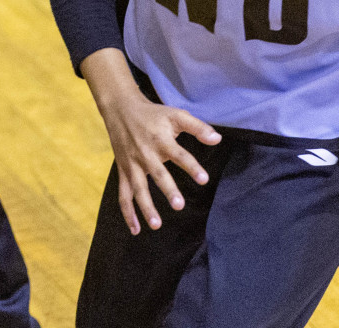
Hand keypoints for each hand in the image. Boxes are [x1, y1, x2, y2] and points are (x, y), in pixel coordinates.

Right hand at [97, 90, 220, 233]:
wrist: (120, 109)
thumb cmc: (153, 114)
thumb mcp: (176, 115)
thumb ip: (197, 127)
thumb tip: (217, 139)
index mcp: (160, 140)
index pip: (178, 154)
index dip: (191, 166)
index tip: (204, 179)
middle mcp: (145, 153)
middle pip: (157, 173)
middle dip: (167, 189)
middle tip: (179, 205)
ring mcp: (132, 164)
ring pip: (138, 188)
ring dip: (145, 207)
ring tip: (156, 225)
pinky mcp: (123, 171)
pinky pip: (123, 194)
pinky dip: (127, 212)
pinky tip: (136, 229)